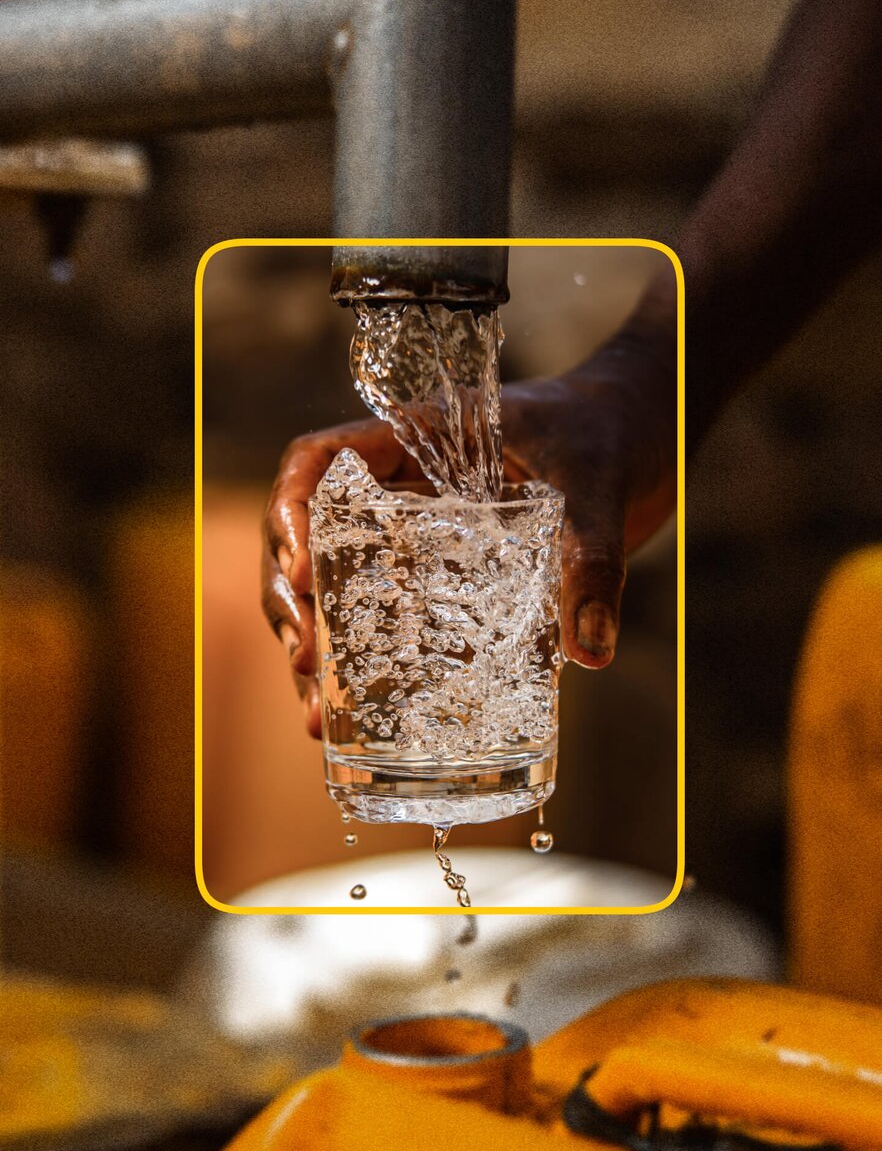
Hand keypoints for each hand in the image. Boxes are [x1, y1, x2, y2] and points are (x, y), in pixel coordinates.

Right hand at [262, 314, 675, 737]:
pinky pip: (395, 619)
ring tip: (319, 711)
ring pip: (340, 587)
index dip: (291, 510)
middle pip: (311, 537)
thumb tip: (589, 649)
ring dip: (321, 647)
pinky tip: (358, 718)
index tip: (300, 572)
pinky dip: (372, 666)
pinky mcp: (449, 579)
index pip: (320, 461)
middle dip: (294, 601)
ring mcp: (421, 536)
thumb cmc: (610, 432)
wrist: (648, 434)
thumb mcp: (595, 491)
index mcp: (417, 439)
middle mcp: (403, 489)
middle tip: (305, 659)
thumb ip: (591, 562)